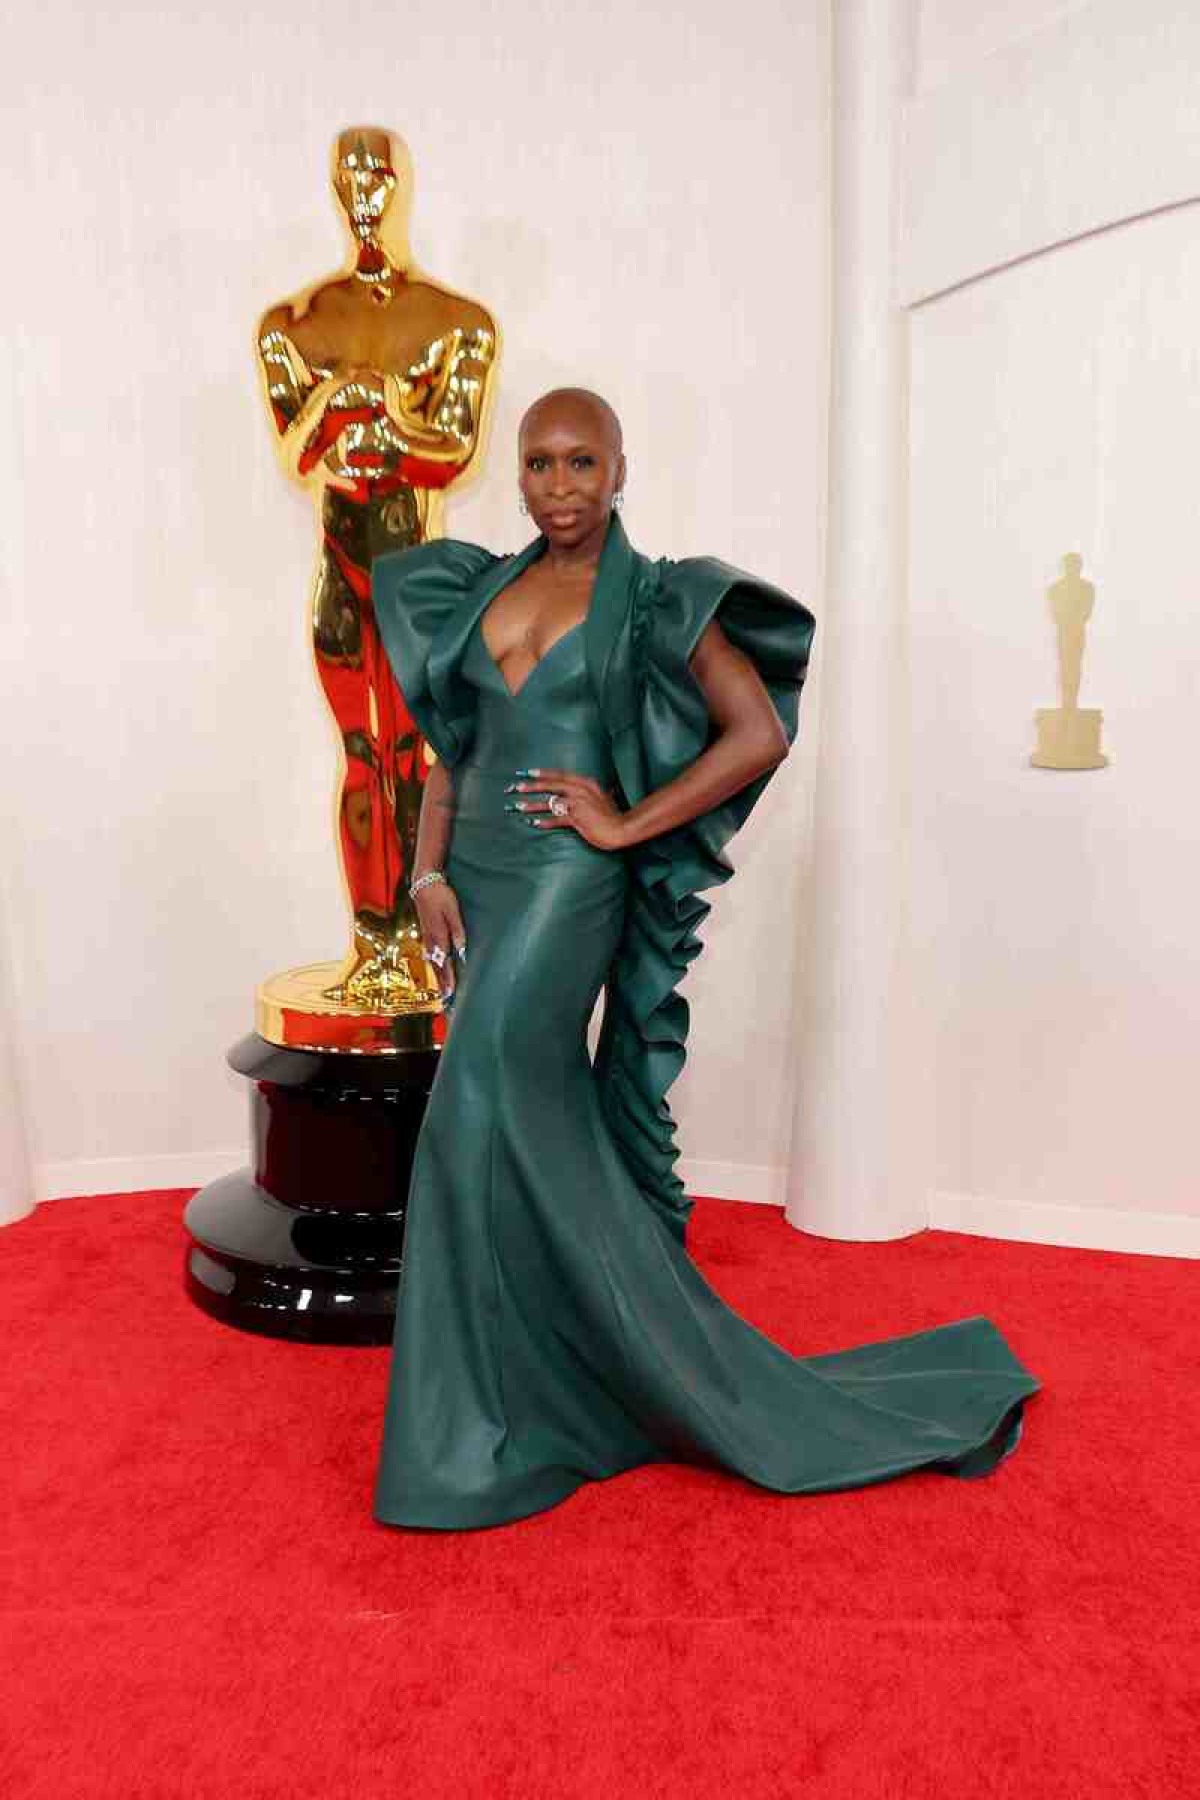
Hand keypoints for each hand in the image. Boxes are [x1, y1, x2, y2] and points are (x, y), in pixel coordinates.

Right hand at [414, 879, 466, 998]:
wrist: (423, 883)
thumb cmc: (440, 896)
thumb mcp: (453, 912)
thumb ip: (457, 931)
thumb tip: (462, 950)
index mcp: (439, 936)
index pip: (444, 963)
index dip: (447, 978)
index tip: (450, 993)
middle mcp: (431, 939)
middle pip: (436, 965)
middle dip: (441, 981)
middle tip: (446, 997)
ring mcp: (426, 936)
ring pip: (432, 960)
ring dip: (437, 974)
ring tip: (442, 987)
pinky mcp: (425, 931)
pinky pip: (429, 953)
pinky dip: (433, 963)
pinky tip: (435, 966)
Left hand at [506, 770, 627, 851]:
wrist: (621, 828)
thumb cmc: (613, 815)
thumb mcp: (606, 798)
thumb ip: (603, 791)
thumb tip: (608, 788)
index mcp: (585, 783)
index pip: (559, 775)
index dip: (542, 774)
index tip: (526, 773)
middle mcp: (580, 791)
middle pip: (551, 786)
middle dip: (531, 786)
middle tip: (514, 787)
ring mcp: (578, 805)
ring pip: (550, 803)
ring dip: (532, 805)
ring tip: (517, 806)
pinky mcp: (577, 819)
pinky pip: (556, 820)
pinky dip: (544, 821)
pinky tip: (532, 823)